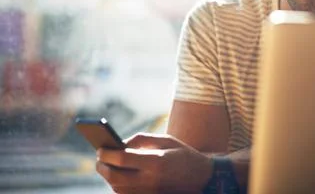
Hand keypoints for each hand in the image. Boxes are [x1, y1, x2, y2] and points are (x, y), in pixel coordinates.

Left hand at [96, 133, 212, 193]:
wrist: (202, 178)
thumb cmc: (183, 155)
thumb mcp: (166, 139)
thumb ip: (142, 139)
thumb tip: (119, 143)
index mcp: (156, 161)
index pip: (122, 159)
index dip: (107, 153)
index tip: (100, 148)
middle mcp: (151, 180)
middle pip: (115, 177)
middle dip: (103, 167)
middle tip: (99, 158)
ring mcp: (149, 192)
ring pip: (118, 188)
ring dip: (108, 177)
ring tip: (106, 166)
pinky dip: (117, 186)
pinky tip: (117, 176)